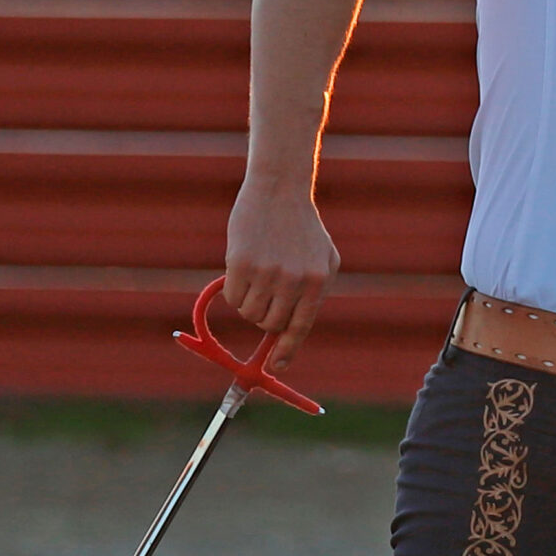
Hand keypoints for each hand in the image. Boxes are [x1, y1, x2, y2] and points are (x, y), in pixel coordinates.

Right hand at [224, 182, 339, 363]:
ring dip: (249, 303)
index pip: (300, 327)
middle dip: (265, 319)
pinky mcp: (240, 263)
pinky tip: (244, 267)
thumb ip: (314, 294)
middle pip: (270, 324)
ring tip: (258, 277)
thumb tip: (292, 332)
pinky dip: (234, 290)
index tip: (277, 366)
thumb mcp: (324, 259)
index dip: (287, 350)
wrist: (278, 190)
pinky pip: (232, 297)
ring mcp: (266, 272)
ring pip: (249, 313)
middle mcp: (293, 280)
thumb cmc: (303, 228)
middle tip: (265, 300)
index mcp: (317, 281)